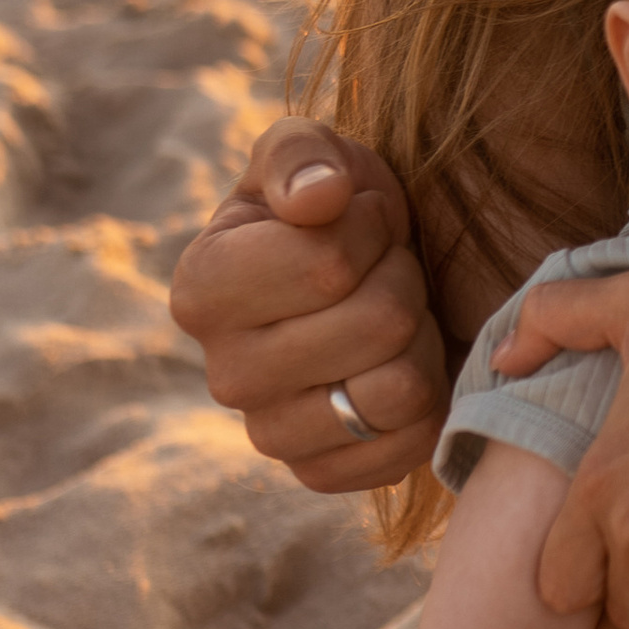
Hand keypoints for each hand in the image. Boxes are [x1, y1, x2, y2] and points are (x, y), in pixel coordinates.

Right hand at [169, 117, 448, 487]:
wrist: (371, 280)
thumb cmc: (334, 209)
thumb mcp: (312, 154)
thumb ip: (301, 155)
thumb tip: (318, 199)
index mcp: (201, 289)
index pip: (329, 264)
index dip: (373, 228)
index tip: (367, 219)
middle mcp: (224, 374)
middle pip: (376, 324)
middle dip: (403, 280)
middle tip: (388, 268)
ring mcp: (270, 434)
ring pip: (397, 388)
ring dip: (418, 338)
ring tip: (394, 314)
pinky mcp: (320, 474)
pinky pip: (409, 441)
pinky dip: (428, 399)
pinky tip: (398, 365)